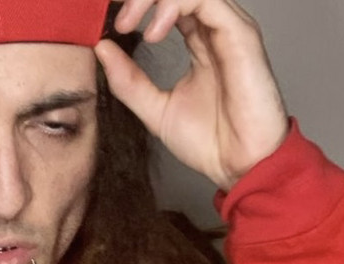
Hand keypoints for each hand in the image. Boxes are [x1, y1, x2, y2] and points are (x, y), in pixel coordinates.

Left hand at [95, 0, 288, 190]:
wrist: (239, 167)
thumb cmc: (210, 142)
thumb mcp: (155, 110)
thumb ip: (129, 81)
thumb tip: (102, 49)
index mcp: (198, 42)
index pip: (165, 2)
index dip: (135, 4)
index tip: (107, 23)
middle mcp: (214, 30)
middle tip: (114, 18)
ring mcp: (229, 30)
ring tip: (127, 24)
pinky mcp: (241, 36)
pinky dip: (173, 5)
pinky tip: (153, 33)